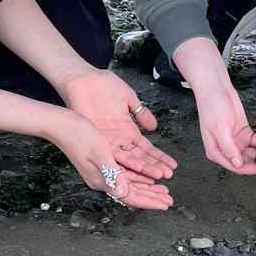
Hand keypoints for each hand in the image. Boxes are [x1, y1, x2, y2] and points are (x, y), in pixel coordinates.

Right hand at [50, 112, 173, 210]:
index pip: (130, 196)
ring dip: (147, 187)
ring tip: (163, 190)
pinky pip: (125, 173)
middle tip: (170, 200)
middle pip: (132, 193)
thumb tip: (124, 193)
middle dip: (152, 197)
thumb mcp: (99, 152)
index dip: (149, 201)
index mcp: (102, 179)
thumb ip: (112, 173)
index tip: (165, 204)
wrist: (61, 125)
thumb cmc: (79, 135)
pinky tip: (148, 176)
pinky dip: (139, 176)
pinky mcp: (102, 163)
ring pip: (130, 184)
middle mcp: (103, 179)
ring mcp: (102, 171)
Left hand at [60, 69, 176, 181]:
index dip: (159, 157)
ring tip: (157, 175)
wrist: (83, 79)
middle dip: (155, 166)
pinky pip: (113, 155)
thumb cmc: (104, 85)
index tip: (172, 165)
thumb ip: (141, 112)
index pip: (146, 148)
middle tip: (168, 175)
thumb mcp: (128, 98)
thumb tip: (154, 126)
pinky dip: (125, 162)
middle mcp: (119, 140)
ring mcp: (108, 141)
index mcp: (127, 130)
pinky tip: (138, 168)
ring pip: (128, 160)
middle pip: (140, 157)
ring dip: (143, 168)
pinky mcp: (97, 140)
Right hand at [194, 81, 255, 174]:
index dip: (251, 169)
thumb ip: (228, 147)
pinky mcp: (244, 134)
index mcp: (216, 152)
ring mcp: (237, 142)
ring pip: (254, 153)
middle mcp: (227, 149)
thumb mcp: (220, 128)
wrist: (216, 89)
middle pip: (246, 163)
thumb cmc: (213, 107)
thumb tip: (237, 164)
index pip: (236, 167)